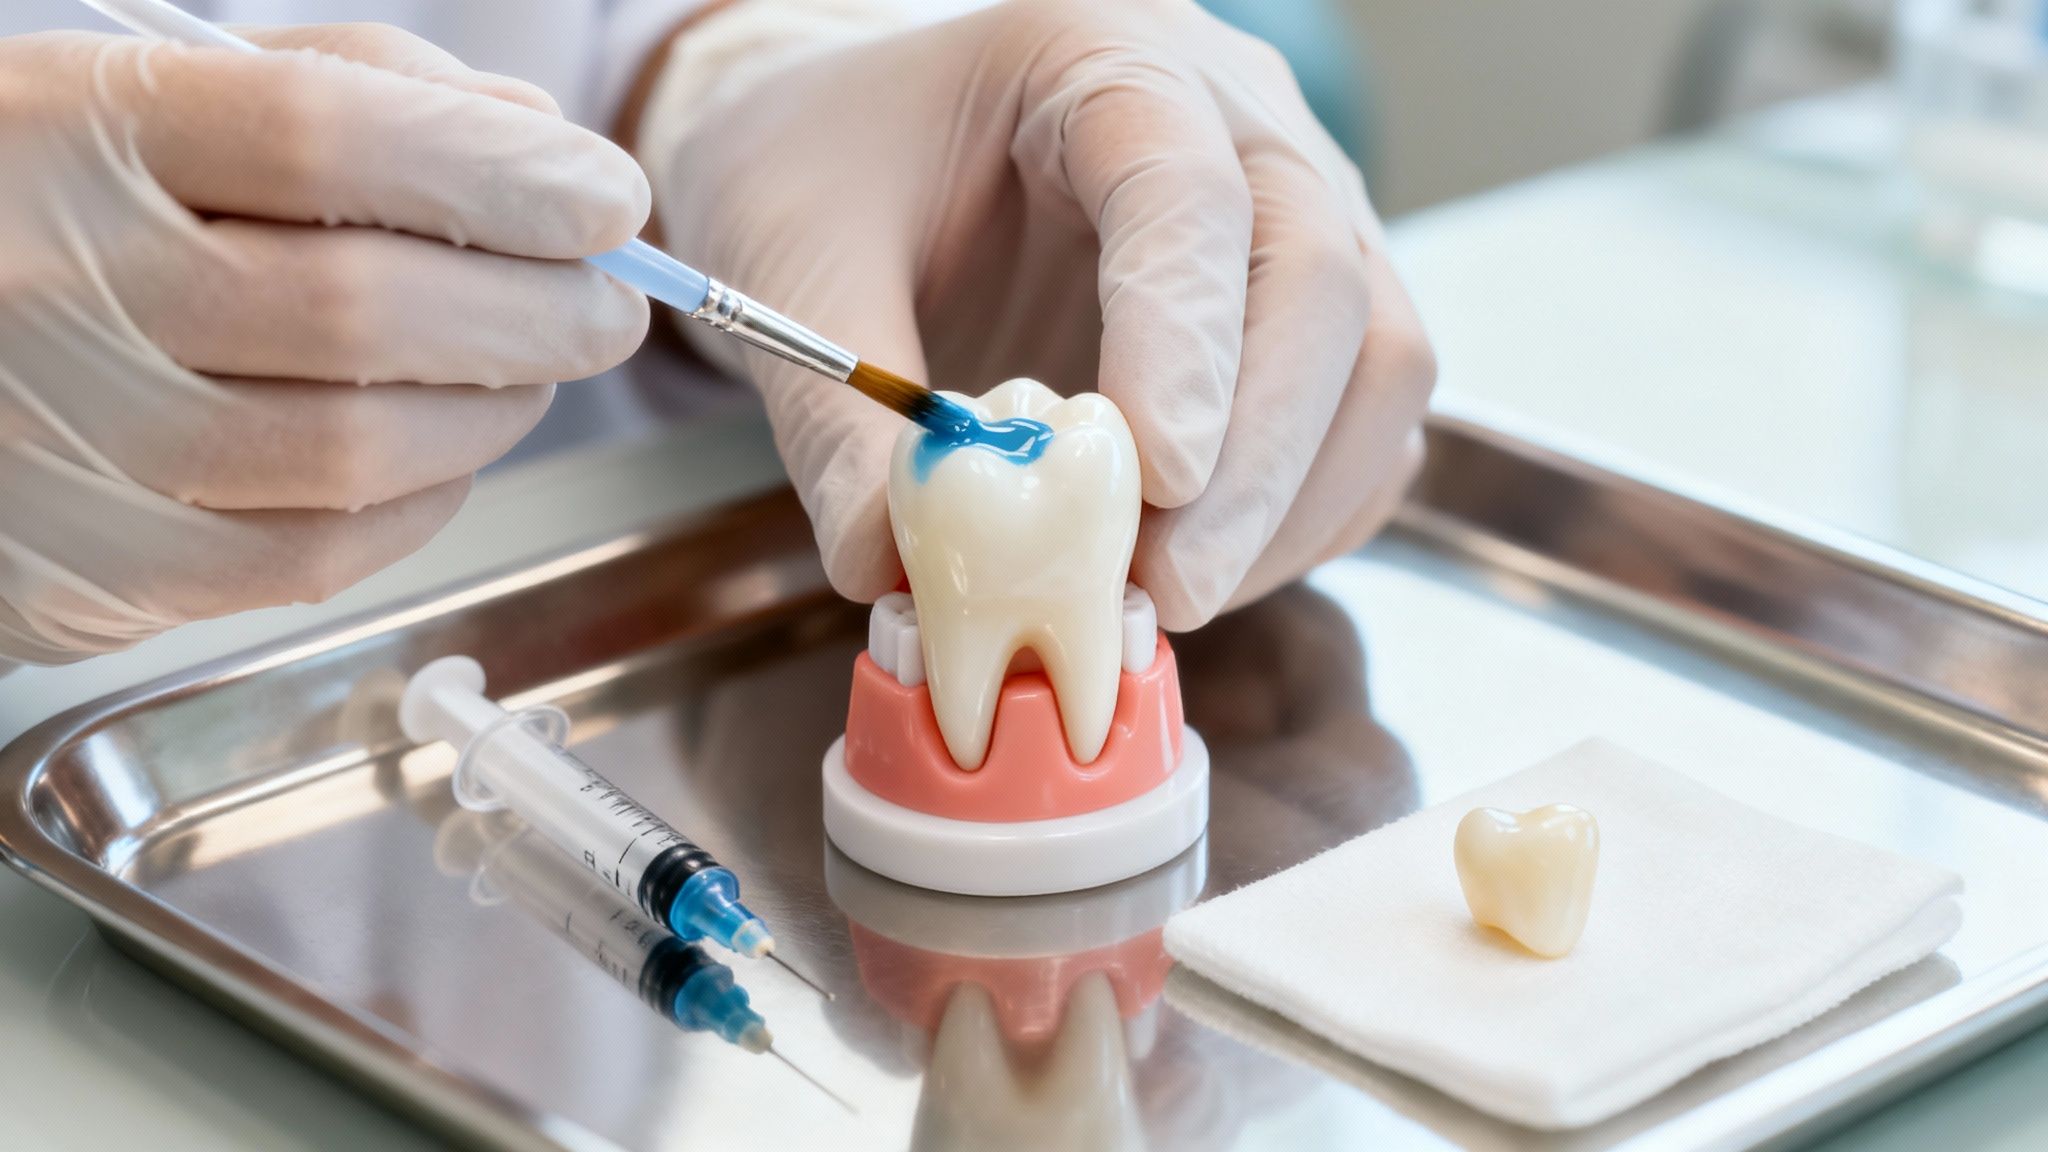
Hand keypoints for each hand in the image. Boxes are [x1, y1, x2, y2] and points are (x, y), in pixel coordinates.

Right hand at [0, 25, 649, 663]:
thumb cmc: (38, 211)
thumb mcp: (147, 96)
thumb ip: (343, 88)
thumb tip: (536, 140)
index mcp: (70, 135)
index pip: (324, 139)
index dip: (500, 172)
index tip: (608, 198)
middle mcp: (60, 294)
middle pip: (363, 310)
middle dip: (537, 311)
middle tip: (609, 306)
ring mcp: (76, 449)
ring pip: (359, 450)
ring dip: (494, 409)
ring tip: (528, 368)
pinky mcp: (100, 577)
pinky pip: (318, 554)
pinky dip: (422, 499)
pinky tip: (440, 448)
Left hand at [643, 0, 1433, 629]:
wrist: (867, 154)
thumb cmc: (831, 171)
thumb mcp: (793, 266)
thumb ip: (839, 414)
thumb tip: (893, 570)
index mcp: (1099, 58)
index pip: (1186, 188)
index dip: (1185, 342)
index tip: (1153, 480)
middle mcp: (1235, 120)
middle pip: (1323, 282)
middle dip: (1257, 463)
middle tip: (1163, 592)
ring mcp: (1296, 213)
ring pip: (1378, 361)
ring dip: (1290, 506)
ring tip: (1165, 599)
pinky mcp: (1310, 316)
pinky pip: (1367, 428)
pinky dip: (1303, 521)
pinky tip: (1201, 572)